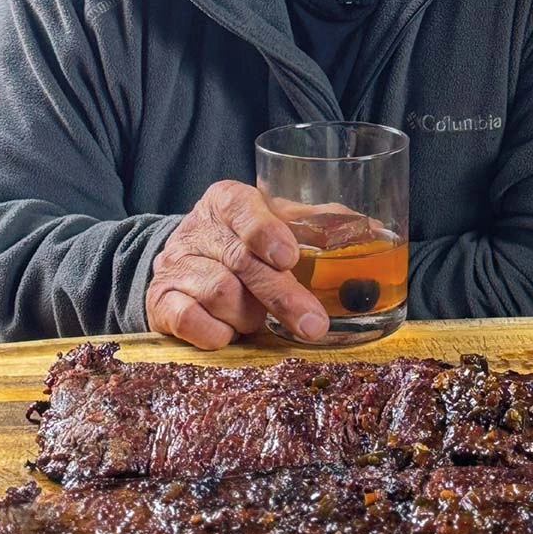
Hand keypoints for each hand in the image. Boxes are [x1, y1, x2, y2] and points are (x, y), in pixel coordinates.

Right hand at [146, 180, 328, 348]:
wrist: (183, 263)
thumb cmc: (242, 243)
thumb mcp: (274, 222)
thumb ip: (316, 223)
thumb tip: (372, 230)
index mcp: (226, 200)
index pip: (242, 208)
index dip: (265, 232)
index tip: (289, 258)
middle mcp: (197, 229)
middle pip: (240, 261)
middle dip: (281, 295)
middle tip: (313, 323)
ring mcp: (175, 265)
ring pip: (219, 293)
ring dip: (249, 315)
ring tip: (258, 318)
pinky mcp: (160, 301)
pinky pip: (191, 321)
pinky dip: (219, 333)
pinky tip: (230, 331)